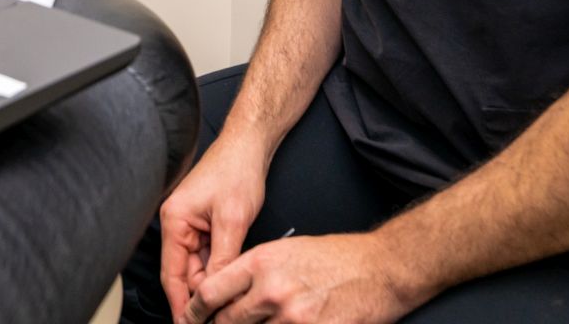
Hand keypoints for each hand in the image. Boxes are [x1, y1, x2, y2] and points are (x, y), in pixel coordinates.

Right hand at [159, 133, 271, 320]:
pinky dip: (218, 269)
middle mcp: (177, 224)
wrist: (248, 146)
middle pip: (185, 274)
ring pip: (198, 267)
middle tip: (217, 319)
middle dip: (200, 297)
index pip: (172, 274)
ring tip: (228, 305)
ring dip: (212, 283)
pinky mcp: (204, 224)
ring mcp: (190, 225)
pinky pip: (208, 256)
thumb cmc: (236, 170)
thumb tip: (217, 291)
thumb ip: (223, 258)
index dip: (181, 305)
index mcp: (174, 221)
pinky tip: (230, 283)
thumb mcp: (232, 220)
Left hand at [182, 234, 417, 323]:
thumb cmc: (335, 258)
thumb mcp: (286, 251)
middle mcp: (272, 289)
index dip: (194, 312)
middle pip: (226, 321)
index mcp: (261, 262)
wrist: (380, 268)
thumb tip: (225, 296)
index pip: (211, 292)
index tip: (189, 320)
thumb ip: (253, 273)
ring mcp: (292, 315)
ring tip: (257, 322)